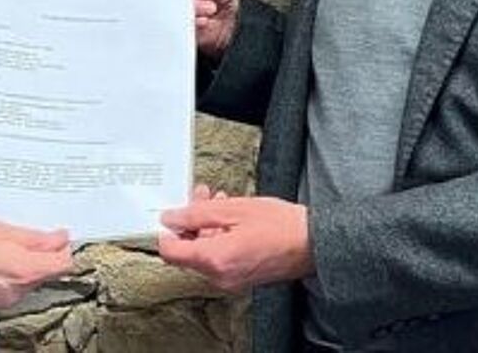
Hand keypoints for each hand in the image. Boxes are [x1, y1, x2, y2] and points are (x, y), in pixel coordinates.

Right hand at [0, 221, 71, 311]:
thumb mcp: (0, 230)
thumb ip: (34, 238)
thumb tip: (58, 238)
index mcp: (25, 270)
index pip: (63, 264)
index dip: (63, 248)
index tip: (58, 237)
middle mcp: (19, 291)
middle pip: (46, 272)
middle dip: (41, 255)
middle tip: (25, 236)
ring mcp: (5, 300)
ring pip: (27, 281)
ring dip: (23, 264)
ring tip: (2, 247)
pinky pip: (10, 289)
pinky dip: (8, 275)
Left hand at [158, 196, 312, 291]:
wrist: (312, 243)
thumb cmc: (281, 226)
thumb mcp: (234, 209)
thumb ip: (197, 213)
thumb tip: (172, 217)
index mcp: (215, 259)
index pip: (170, 252)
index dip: (166, 230)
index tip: (170, 214)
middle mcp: (219, 276)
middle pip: (187, 251)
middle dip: (190, 221)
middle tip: (200, 197)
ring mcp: (230, 280)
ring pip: (203, 253)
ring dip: (205, 226)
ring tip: (219, 202)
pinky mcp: (240, 278)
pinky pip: (218, 258)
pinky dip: (218, 237)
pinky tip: (229, 218)